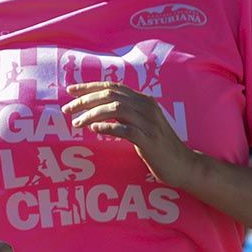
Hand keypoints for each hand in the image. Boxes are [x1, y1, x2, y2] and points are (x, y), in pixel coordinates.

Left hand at [62, 82, 197, 187]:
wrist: (184, 165)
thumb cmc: (158, 145)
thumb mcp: (141, 124)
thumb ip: (123, 113)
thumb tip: (95, 109)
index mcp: (143, 100)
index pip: (112, 86)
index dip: (90, 86)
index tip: (70, 90)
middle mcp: (147, 107)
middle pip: (110, 95)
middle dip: (85, 100)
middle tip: (67, 109)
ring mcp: (149, 123)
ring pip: (115, 109)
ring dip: (92, 114)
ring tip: (76, 123)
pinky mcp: (150, 140)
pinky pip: (125, 129)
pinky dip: (107, 128)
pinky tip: (94, 130)